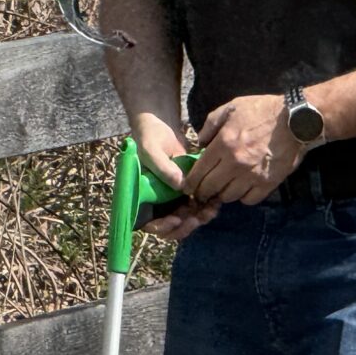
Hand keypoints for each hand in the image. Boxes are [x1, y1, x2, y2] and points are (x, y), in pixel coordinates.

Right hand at [132, 114, 218, 242]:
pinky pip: (195, 207)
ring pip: (184, 219)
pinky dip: (205, 208)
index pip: (148, 223)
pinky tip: (216, 202)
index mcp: (139, 197)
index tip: (177, 219)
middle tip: (198, 218)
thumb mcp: (151, 150)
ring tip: (211, 209)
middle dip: (185, 225)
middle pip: (168, 226)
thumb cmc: (149, 137)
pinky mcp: (184, 193)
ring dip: (198, 218)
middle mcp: (154, 202)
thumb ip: (163, 168)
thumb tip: (180, 186)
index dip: (163, 227)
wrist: (162, 127)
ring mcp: (169, 199)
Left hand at [186, 93, 303, 205]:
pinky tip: (242, 189)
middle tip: (201, 192)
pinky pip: (250, 200)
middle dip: (202, 192)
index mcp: (223, 144)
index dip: (190, 183)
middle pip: (210, 188)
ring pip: (229, 196)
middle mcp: (235, 164)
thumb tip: (199, 143)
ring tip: (222, 188)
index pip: (199, 171)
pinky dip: (243, 197)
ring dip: (222, 194)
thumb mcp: (230, 109)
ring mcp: (252, 176)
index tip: (187, 187)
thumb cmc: (261, 111)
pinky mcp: (268, 183)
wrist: (295, 120)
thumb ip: (210, 126)